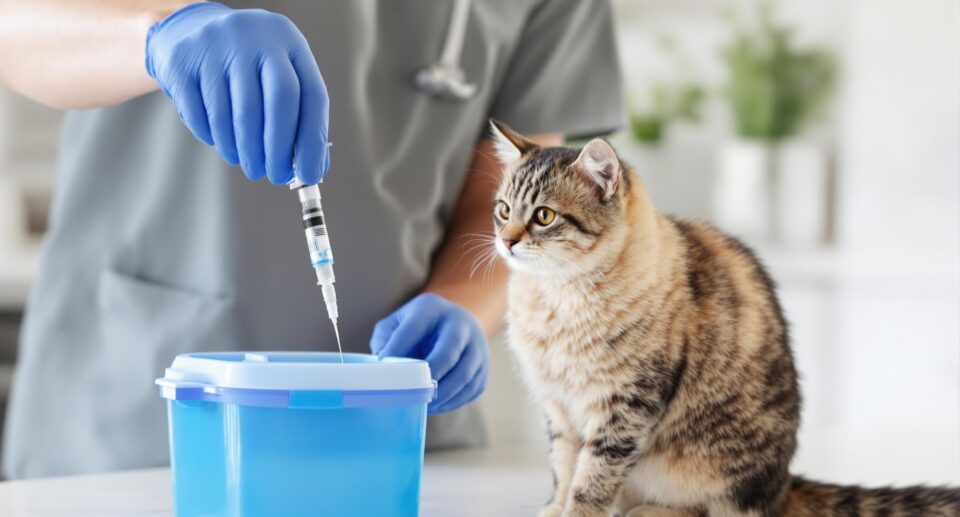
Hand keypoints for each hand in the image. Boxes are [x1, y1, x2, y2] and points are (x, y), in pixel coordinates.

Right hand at [145, 2, 329, 183]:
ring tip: (249, 164)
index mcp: (289, 43)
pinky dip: (215, 138)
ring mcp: (217, 46)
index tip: (310, 175)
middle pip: (279, 102)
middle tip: (276, 176)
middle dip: (278, 149)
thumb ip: (299, 117)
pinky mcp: (182, 61)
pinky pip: (201, 114)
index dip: (313, 141)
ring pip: (236, 114)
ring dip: (245, 151)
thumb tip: (313, 169)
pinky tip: (223, 143)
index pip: (312, 96)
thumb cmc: (246, 67)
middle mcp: (257, 38)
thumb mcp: (279, 76)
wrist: (189, 33)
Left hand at [370, 294, 488, 414]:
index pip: (415, 328)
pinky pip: (472, 388)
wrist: (455, 324)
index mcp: (432, 308)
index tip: (386, 369)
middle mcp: (460, 323)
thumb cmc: (418, 328)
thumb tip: (385, 364)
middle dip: (431, 374)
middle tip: (414, 392)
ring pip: (465, 374)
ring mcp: (477, 345)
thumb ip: (386, 339)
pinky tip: (438, 405)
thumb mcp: (398, 323)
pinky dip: (454, 401)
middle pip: (449, 351)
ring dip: (443, 394)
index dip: (399, 349)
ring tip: (424, 404)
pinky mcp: (484, 366)